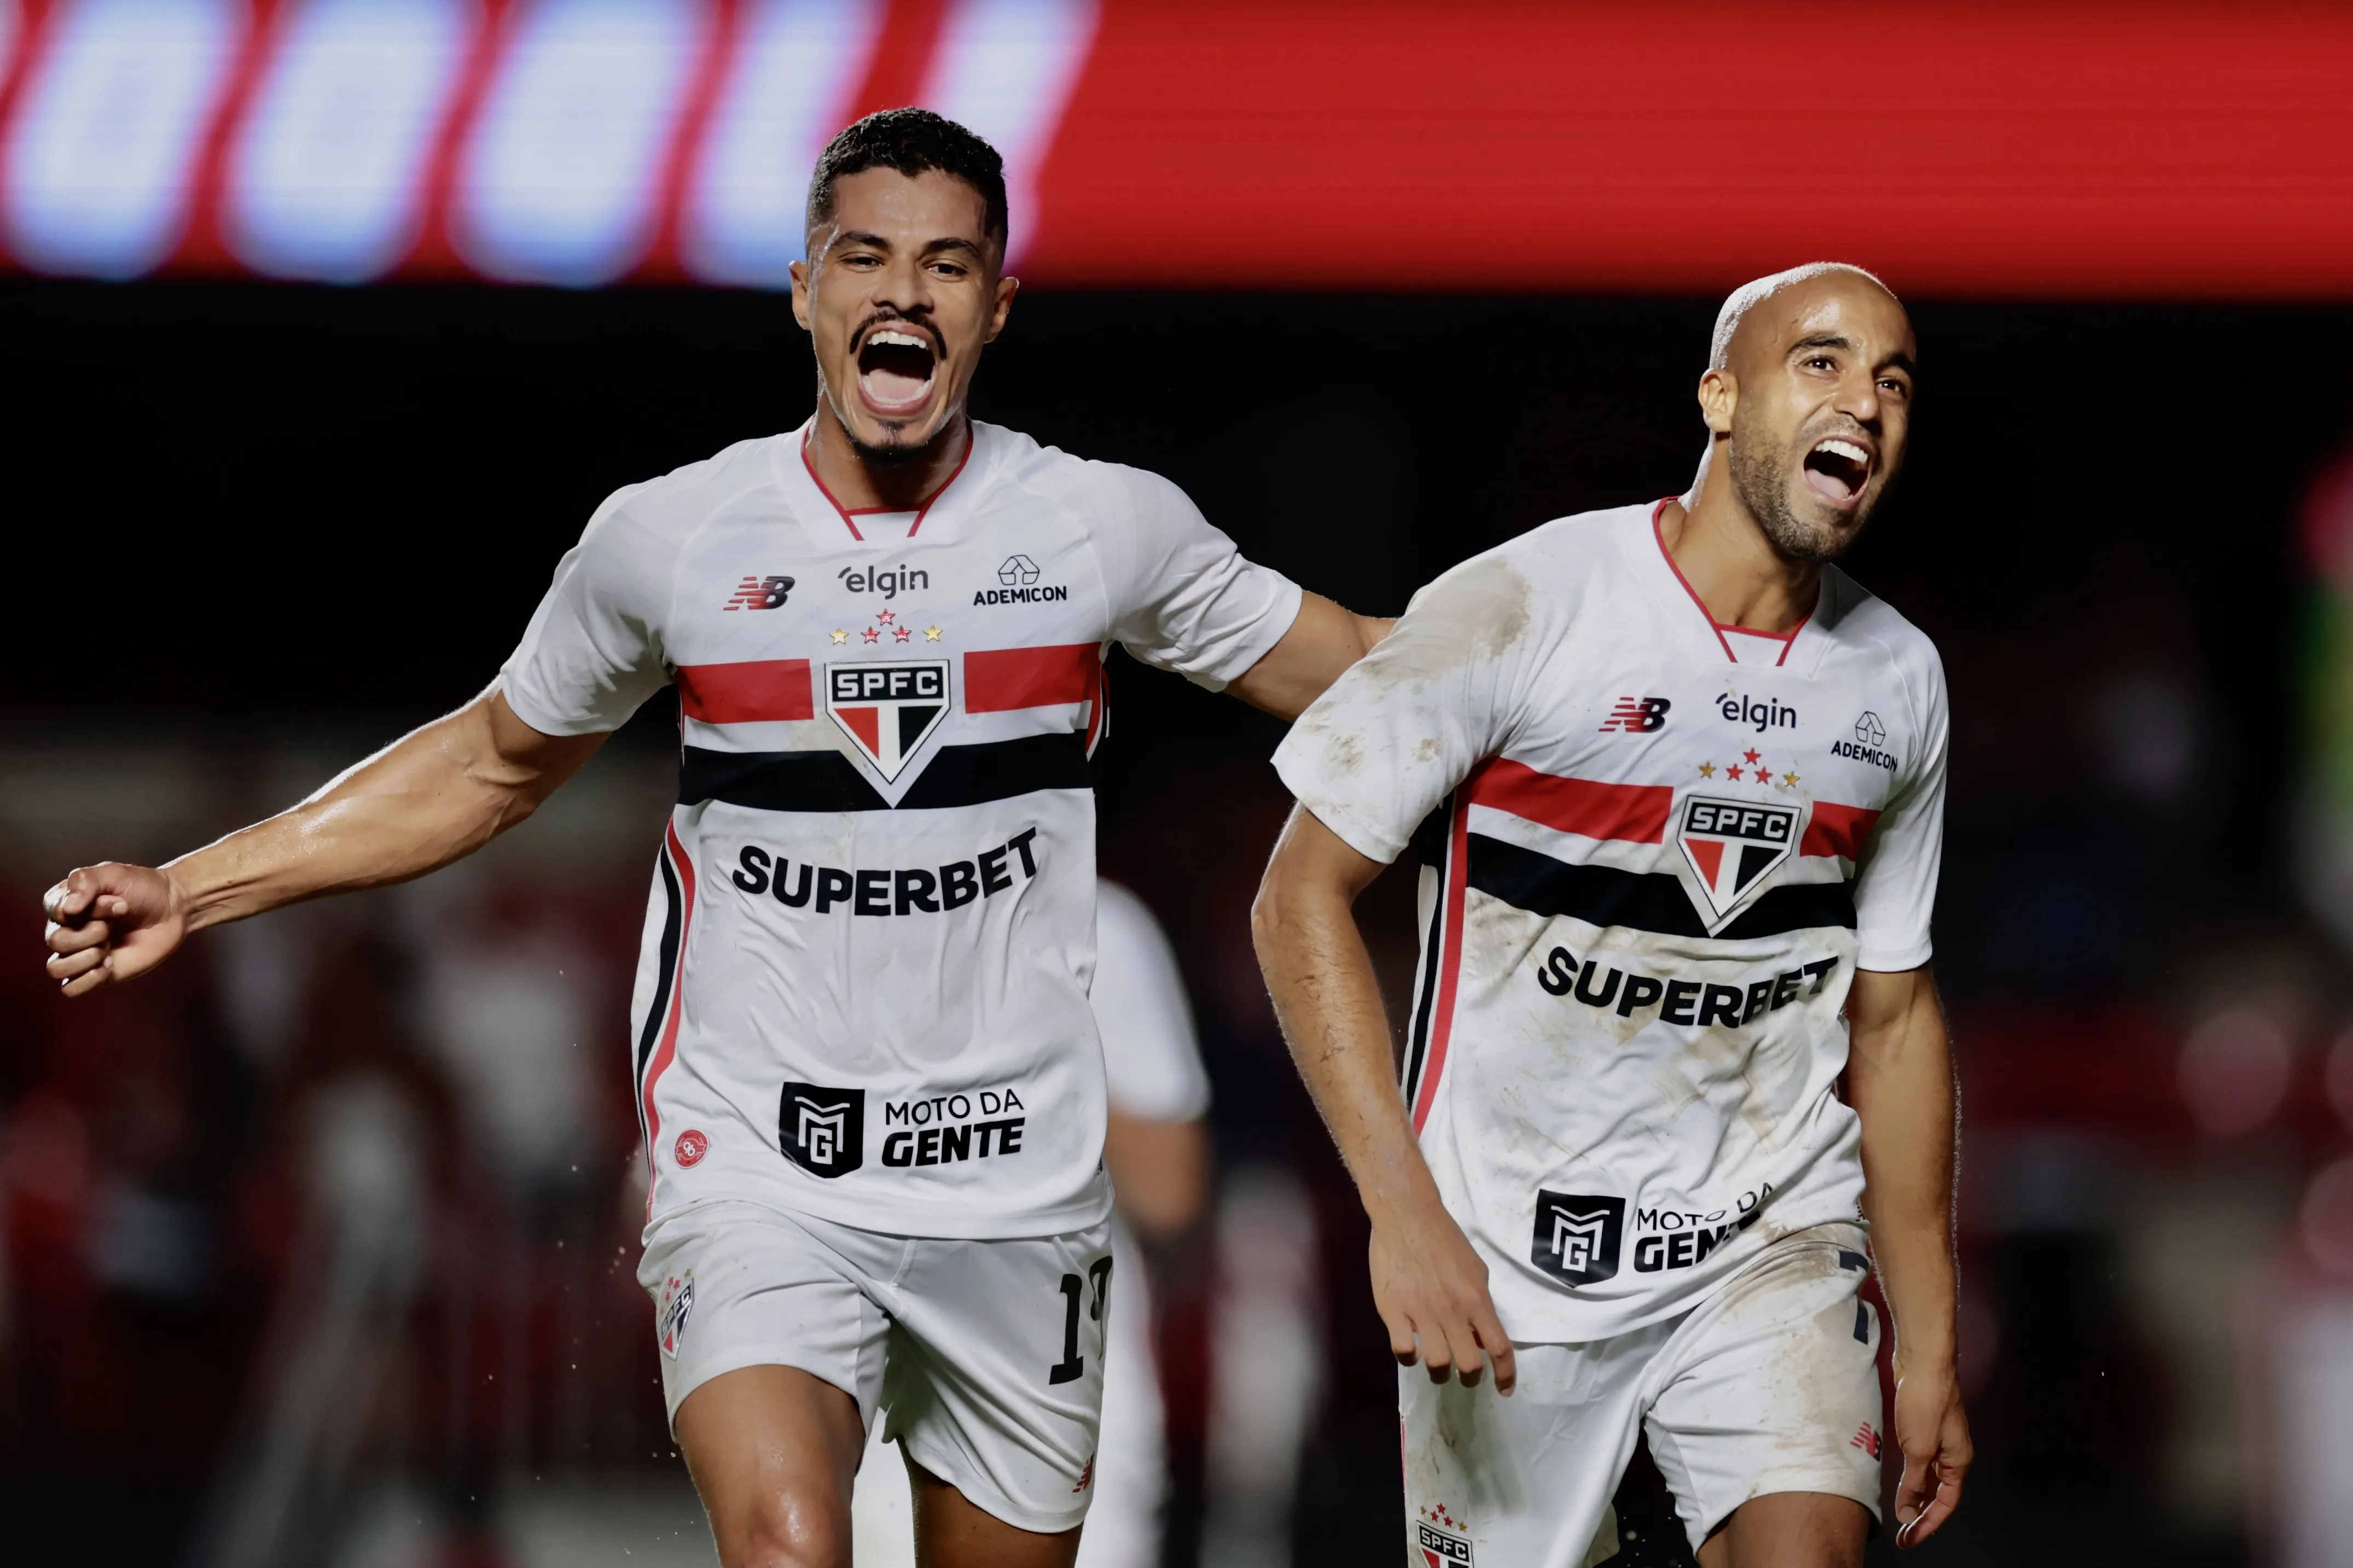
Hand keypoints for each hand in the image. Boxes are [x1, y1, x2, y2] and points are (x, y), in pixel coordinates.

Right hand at [43, 862, 189, 995]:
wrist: (173, 908)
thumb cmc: (142, 888)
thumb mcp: (113, 874)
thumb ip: (85, 881)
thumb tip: (67, 909)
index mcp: (64, 904)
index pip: (56, 912)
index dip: (88, 909)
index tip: (117, 901)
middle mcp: (67, 930)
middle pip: (56, 941)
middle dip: (91, 932)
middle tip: (115, 924)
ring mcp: (80, 954)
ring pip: (56, 968)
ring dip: (87, 957)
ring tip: (109, 947)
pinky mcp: (95, 974)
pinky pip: (71, 988)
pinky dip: (88, 979)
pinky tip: (109, 965)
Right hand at [1367, 1194, 1515, 1393]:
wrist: (1406, 1215)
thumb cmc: (1444, 1238)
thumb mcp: (1476, 1269)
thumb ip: (1481, 1303)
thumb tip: (1480, 1335)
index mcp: (1477, 1299)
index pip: (1499, 1348)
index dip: (1506, 1375)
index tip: (1504, 1389)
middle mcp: (1452, 1310)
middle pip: (1469, 1365)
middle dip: (1470, 1378)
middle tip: (1464, 1374)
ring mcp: (1421, 1312)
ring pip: (1437, 1364)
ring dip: (1439, 1372)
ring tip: (1437, 1365)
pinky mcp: (1393, 1310)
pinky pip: (1403, 1351)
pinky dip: (1409, 1357)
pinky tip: (1411, 1348)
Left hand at [1890, 1360, 1969, 1547]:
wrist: (1922, 1362)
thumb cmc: (1926, 1402)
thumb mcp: (1918, 1449)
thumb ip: (1914, 1482)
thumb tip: (1908, 1511)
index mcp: (1958, 1462)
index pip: (1946, 1504)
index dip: (1928, 1524)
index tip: (1909, 1538)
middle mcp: (1953, 1454)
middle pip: (1940, 1494)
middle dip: (1922, 1515)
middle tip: (1903, 1534)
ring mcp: (1940, 1440)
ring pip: (1929, 1478)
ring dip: (1916, 1496)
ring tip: (1899, 1513)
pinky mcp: (1925, 1428)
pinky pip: (1920, 1461)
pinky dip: (1911, 1475)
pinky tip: (1899, 1481)